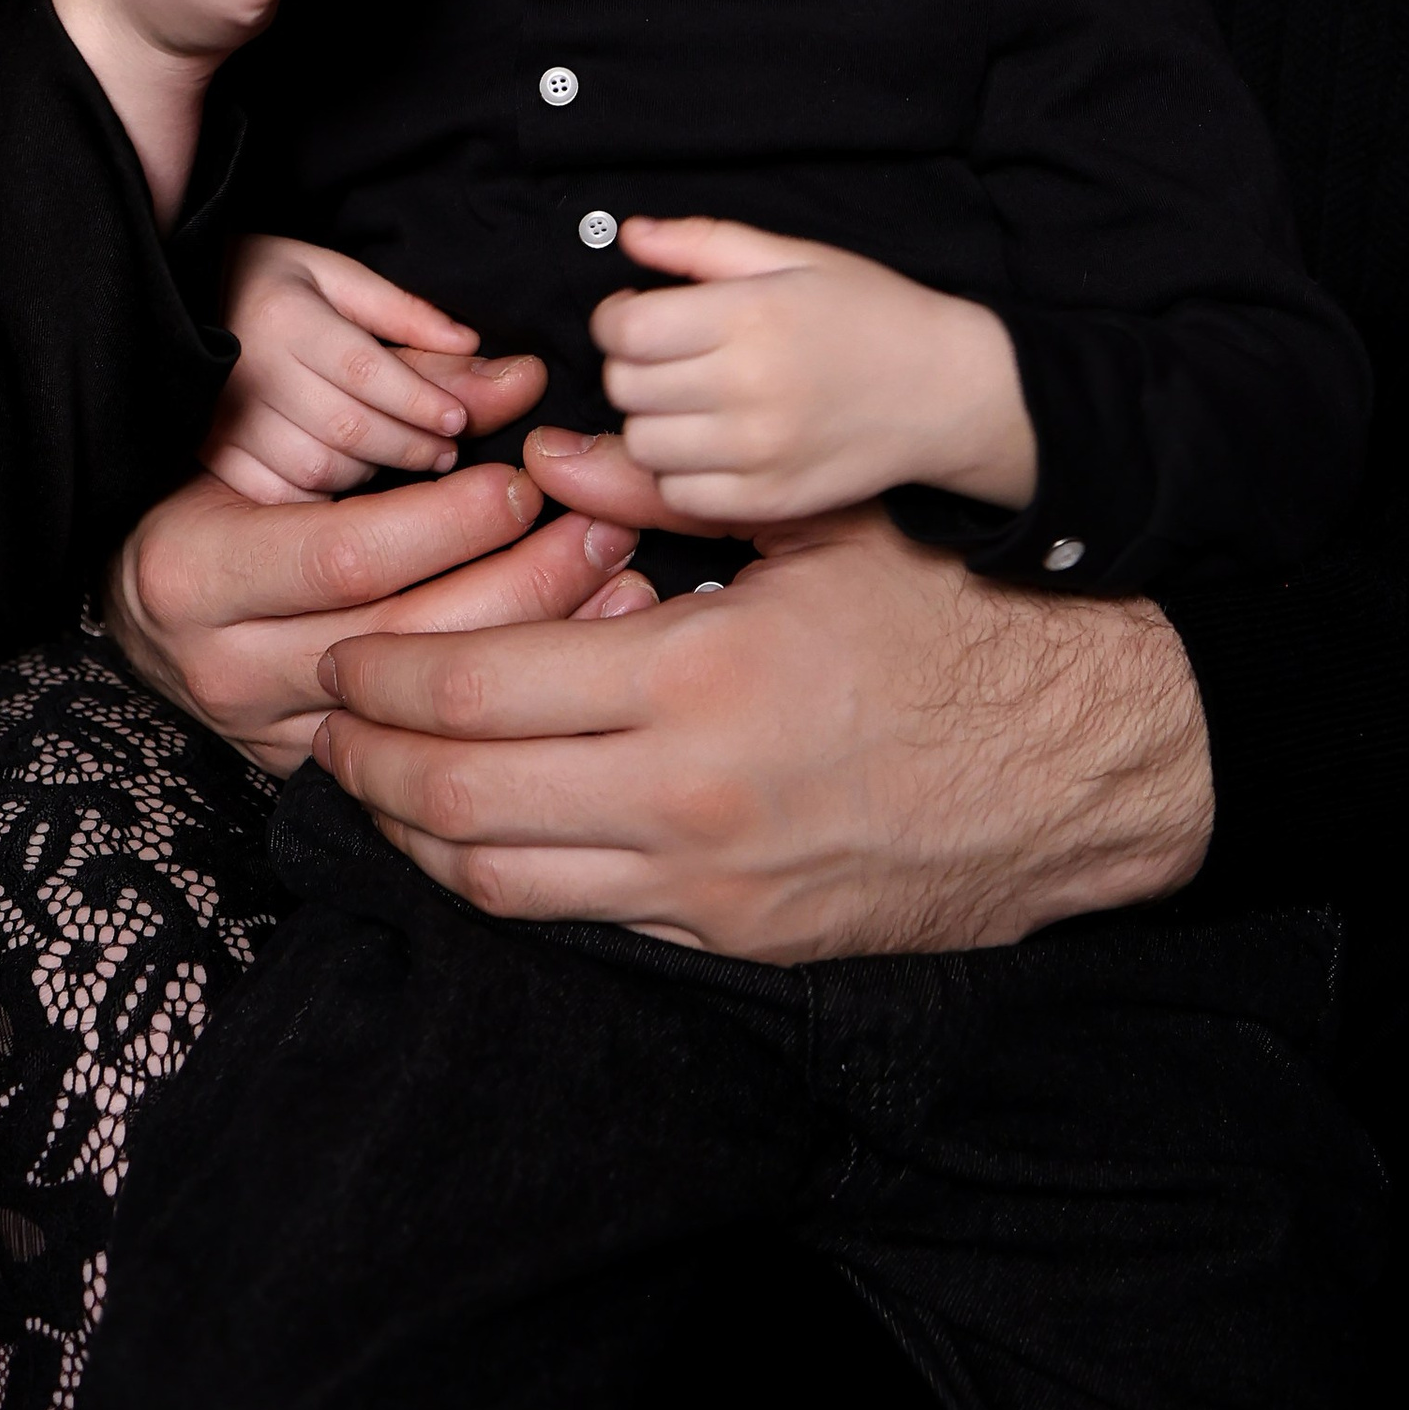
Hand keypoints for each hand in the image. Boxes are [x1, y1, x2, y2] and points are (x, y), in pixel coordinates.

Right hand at [108, 448, 656, 775]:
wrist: (140, 595)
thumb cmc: (209, 490)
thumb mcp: (270, 429)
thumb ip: (397, 403)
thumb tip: (522, 380)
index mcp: (197, 571)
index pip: (349, 555)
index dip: (452, 520)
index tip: (525, 482)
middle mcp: (226, 666)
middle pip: (404, 640)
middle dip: (522, 582)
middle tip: (601, 528)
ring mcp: (268, 732)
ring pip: (425, 708)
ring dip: (535, 643)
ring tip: (615, 583)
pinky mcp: (308, 769)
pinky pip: (425, 743)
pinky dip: (510, 698)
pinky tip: (578, 656)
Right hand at [203, 232, 527, 503]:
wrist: (168, 298)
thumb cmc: (264, 281)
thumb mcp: (330, 272)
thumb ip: (399, 309)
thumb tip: (469, 341)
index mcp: (286, 316)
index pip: (365, 370)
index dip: (418, 400)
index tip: (458, 420)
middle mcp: (252, 370)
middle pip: (346, 426)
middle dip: (408, 445)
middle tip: (446, 452)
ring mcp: (223, 417)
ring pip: (315, 468)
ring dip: (369, 473)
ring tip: (401, 460)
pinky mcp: (207, 451)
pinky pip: (275, 493)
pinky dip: (319, 497)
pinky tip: (346, 480)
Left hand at [312, 479, 1215, 952]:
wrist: (1083, 765)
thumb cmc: (955, 625)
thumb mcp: (822, 530)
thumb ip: (672, 501)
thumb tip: (553, 467)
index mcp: (695, 680)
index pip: (474, 692)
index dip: (381, 677)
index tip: (343, 652)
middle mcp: (684, 800)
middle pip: (455, 803)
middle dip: (365, 765)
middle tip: (325, 726)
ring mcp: (707, 890)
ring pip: (499, 883)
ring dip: (416, 838)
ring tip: (380, 785)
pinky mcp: (736, 942)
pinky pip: (582, 921)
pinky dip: (508, 880)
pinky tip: (485, 834)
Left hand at [597, 214, 1034, 519]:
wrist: (946, 390)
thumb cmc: (870, 313)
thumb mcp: (794, 256)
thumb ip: (703, 242)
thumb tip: (631, 235)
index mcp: (751, 316)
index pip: (624, 329)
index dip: (617, 317)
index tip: (640, 314)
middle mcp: (749, 388)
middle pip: (625, 386)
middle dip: (634, 365)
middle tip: (674, 355)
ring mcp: (758, 453)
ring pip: (643, 445)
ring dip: (654, 420)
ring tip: (694, 400)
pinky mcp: (769, 501)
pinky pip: (679, 496)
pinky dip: (681, 472)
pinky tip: (713, 444)